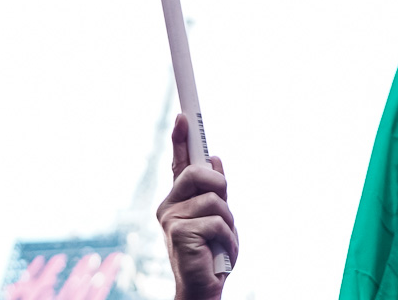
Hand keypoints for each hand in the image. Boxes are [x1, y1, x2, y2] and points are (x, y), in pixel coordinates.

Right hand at [158, 114, 237, 299]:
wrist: (203, 287)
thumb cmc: (212, 253)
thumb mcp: (219, 217)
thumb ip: (215, 191)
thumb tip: (215, 159)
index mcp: (179, 200)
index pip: (179, 164)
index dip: (180, 139)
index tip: (183, 116)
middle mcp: (169, 206)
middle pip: (198, 173)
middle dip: (220, 186)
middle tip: (223, 209)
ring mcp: (170, 219)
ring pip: (214, 199)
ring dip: (227, 222)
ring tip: (219, 241)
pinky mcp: (177, 233)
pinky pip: (216, 222)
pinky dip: (227, 238)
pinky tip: (218, 252)